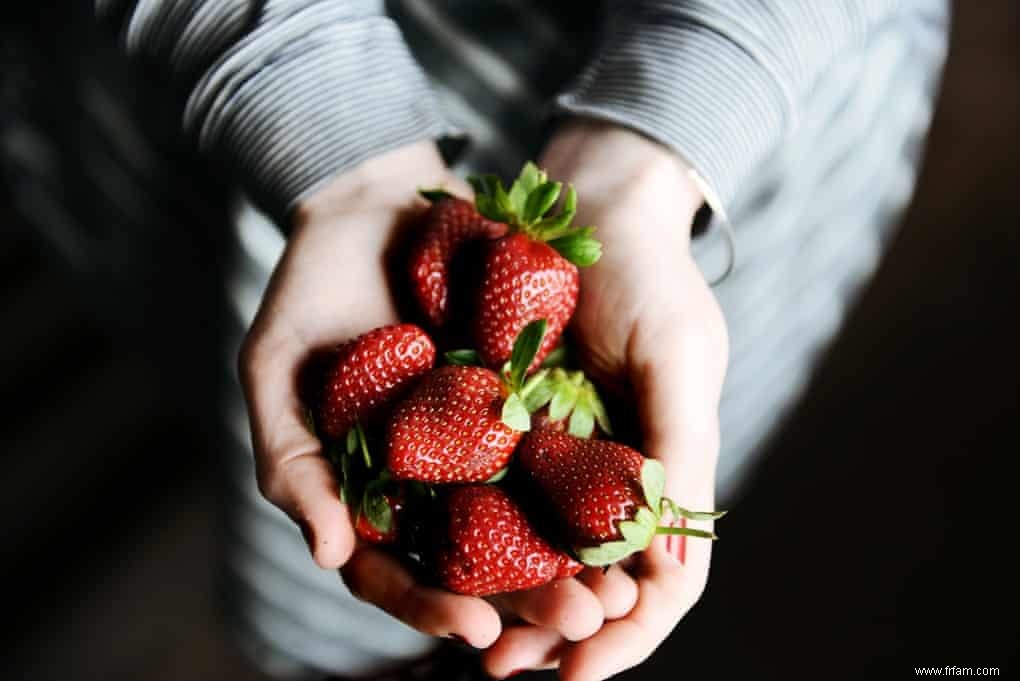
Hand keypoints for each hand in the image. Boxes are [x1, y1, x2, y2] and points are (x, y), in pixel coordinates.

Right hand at [239, 140, 630, 650]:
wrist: (372, 201)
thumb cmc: (308, 287)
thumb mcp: (275, 370)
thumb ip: (291, 462)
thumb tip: (328, 553)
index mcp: (369, 489)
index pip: (394, 569)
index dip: (429, 604)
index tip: (475, 628)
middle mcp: (432, 476)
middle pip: (478, 558)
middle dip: (528, 598)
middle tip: (579, 619)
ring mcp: (483, 438)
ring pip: (532, 513)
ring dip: (576, 555)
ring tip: (619, 584)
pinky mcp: (528, 393)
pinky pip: (566, 441)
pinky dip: (597, 477)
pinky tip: (636, 499)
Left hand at [479, 121, 728, 679]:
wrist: (592, 206)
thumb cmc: (651, 278)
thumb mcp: (679, 359)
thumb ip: (682, 454)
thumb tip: (675, 566)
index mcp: (661, 472)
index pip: (660, 578)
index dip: (629, 631)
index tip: (584, 669)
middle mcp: (608, 475)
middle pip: (590, 577)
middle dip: (558, 628)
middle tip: (510, 670)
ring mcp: (554, 451)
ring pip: (534, 547)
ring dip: (508, 599)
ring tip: (475, 643)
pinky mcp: (499, 419)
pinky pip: (484, 487)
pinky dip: (468, 532)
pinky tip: (439, 561)